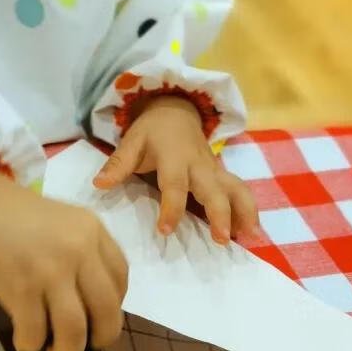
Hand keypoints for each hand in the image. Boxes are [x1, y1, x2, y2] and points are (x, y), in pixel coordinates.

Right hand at [0, 169, 128, 350]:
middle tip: (87, 347)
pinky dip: (32, 346)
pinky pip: (36, 331)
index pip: (121, 279)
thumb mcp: (66, 223)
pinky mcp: (21, 287)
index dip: (115, 306)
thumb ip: (86, 253)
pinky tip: (27, 343)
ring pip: (74, 329)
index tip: (99, 317)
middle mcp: (79, 250)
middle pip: (107, 310)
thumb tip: (93, 306)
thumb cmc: (19, 217)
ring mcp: (51, 270)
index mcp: (93, 231)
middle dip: (101, 338)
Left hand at [93, 95, 258, 244]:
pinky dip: (249, 211)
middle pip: (214, 189)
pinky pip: (240, 192)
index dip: (172, 208)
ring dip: (244, 212)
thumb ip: (118, 164)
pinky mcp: (222, 176)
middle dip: (221, 213)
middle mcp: (199, 165)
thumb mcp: (132, 141)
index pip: (175, 185)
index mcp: (175, 158)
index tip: (166, 230)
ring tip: (249, 238)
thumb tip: (99, 185)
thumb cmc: (152, 131)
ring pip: (236, 189)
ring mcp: (215, 171)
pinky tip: (253, 234)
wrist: (177, 111)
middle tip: (221, 239)